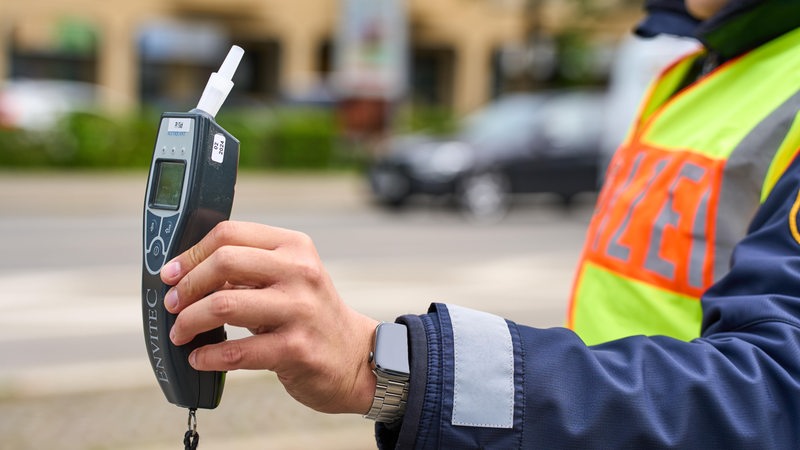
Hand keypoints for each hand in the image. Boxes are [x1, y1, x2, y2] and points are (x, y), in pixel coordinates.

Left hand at [160, 221, 378, 414]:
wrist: (354, 358)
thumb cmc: (310, 316)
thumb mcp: (289, 279)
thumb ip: (247, 270)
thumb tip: (187, 273)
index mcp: (294, 246)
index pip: (229, 234)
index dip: (191, 253)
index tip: (171, 273)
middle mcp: (300, 272)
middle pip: (224, 262)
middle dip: (186, 286)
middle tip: (172, 305)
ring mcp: (300, 310)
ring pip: (224, 305)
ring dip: (189, 321)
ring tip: (181, 333)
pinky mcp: (296, 349)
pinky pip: (237, 351)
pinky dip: (208, 356)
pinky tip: (200, 359)